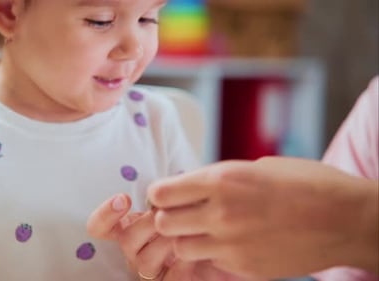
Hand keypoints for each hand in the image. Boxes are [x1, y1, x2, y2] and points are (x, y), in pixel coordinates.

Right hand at [87, 194, 247, 280]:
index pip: (100, 227)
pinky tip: (196, 254)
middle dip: (145, 224)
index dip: (105, 215)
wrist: (227, 242)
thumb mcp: (183, 200)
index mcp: (131, 227)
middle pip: (124, 241)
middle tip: (166, 214)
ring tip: (186, 232)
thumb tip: (162, 188)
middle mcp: (136, 250)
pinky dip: (181, 266)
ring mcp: (151, 269)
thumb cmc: (198, 216)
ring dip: (164, 243)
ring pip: (143, 260)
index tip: (124, 199)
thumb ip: (167, 196)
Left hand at [147, 156, 378, 278]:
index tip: (168, 194)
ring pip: (181, 248)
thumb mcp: (257, 167)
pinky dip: (212, 254)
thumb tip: (192, 187)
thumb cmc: (306, 183)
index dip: (161, 194)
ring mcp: (232, 245)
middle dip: (167, 218)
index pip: (162, 192)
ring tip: (205, 230)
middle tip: (182, 213)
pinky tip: (231, 243)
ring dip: (187, 238)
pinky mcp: (244, 268)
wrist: (347, 219)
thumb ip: (219, 179)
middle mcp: (221, 213)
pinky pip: (210, 262)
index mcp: (223, 179)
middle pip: (163, 223)